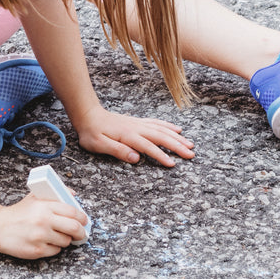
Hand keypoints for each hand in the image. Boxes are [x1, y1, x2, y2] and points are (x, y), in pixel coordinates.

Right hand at [0, 194, 87, 258]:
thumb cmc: (18, 213)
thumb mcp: (35, 197)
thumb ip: (54, 195)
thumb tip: (73, 195)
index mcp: (45, 206)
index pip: (73, 212)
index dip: (82, 218)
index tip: (84, 221)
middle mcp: (44, 220)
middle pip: (74, 228)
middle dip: (81, 232)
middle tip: (80, 233)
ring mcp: (41, 236)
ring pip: (66, 241)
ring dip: (65, 240)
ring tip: (56, 236)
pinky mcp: (37, 250)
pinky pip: (55, 251)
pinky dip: (54, 248)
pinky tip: (45, 242)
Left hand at [74, 105, 194, 166]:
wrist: (88, 115)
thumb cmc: (91, 132)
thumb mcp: (99, 144)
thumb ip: (117, 150)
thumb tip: (136, 158)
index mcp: (128, 135)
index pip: (148, 147)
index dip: (161, 155)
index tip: (173, 164)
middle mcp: (136, 128)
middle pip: (161, 137)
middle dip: (177, 146)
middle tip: (191, 154)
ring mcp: (138, 124)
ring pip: (162, 129)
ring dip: (177, 137)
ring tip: (190, 145)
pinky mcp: (138, 122)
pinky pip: (157, 123)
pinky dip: (168, 126)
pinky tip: (177, 129)